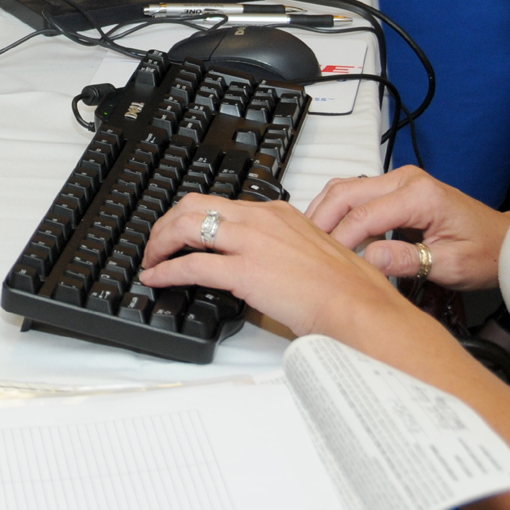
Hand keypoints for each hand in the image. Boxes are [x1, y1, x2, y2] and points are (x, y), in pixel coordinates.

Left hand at [138, 194, 408, 340]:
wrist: (359, 306)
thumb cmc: (347, 289)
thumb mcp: (312, 251)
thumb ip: (284, 250)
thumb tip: (267, 265)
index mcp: (277, 213)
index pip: (220, 203)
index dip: (192, 217)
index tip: (181, 231)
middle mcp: (261, 219)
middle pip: (194, 205)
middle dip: (167, 223)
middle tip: (156, 244)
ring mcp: (251, 242)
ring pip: (186, 227)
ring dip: (160, 243)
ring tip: (150, 260)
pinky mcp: (245, 270)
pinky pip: (191, 264)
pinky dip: (166, 271)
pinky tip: (156, 279)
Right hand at [305, 165, 509, 290]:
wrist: (503, 242)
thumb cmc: (485, 252)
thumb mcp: (451, 265)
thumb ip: (408, 261)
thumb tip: (368, 260)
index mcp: (420, 194)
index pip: (364, 216)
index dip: (340, 241)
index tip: (326, 263)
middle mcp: (407, 179)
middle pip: (346, 192)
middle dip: (320, 219)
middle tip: (304, 248)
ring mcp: (400, 181)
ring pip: (346, 188)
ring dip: (324, 211)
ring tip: (309, 240)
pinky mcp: (396, 189)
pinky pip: (356, 194)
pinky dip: (337, 210)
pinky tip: (328, 232)